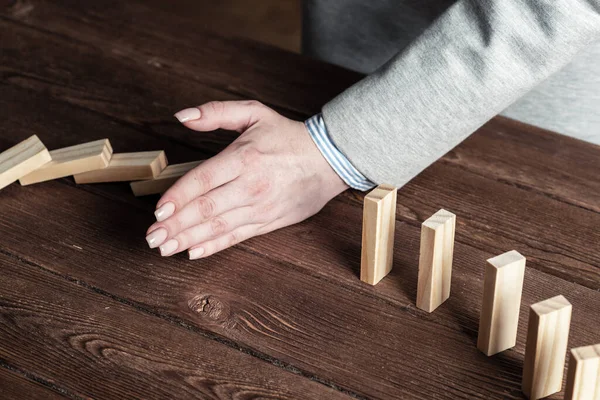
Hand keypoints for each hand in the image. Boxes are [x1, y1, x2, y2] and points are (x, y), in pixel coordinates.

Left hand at [145, 100, 347, 258]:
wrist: (329, 159)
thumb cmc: (287, 136)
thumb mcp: (254, 112)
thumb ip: (216, 112)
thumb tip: (182, 116)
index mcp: (244, 158)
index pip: (202, 180)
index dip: (178, 197)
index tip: (158, 210)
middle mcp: (250, 186)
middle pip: (206, 209)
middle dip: (175, 225)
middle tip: (152, 237)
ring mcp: (260, 207)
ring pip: (218, 227)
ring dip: (188, 239)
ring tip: (164, 248)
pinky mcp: (269, 222)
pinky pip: (237, 237)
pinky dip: (215, 246)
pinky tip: (194, 252)